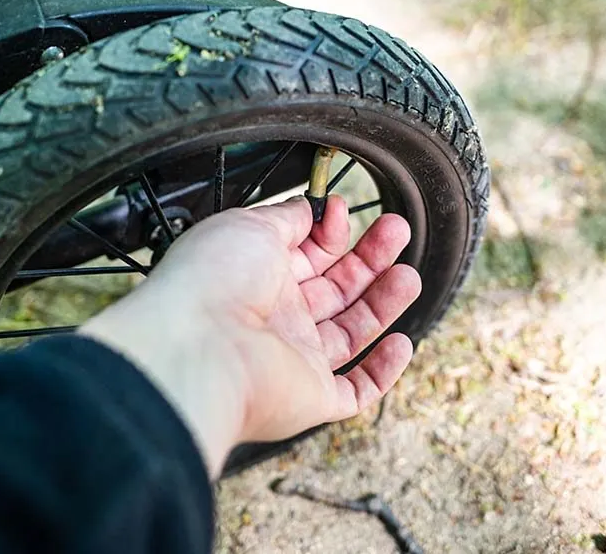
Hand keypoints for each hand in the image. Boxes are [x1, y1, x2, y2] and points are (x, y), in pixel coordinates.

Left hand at [80, 196, 420, 475]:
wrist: (196, 347)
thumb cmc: (211, 282)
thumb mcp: (252, 224)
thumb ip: (289, 217)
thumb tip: (314, 208)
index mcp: (254, 277)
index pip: (306, 254)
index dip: (330, 232)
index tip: (343, 211)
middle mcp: (274, 319)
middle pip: (335, 289)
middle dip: (370, 259)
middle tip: (397, 231)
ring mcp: (293, 359)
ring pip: (350, 333)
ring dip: (382, 303)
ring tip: (408, 275)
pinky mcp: (311, 398)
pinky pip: (355, 391)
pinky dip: (382, 372)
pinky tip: (401, 343)